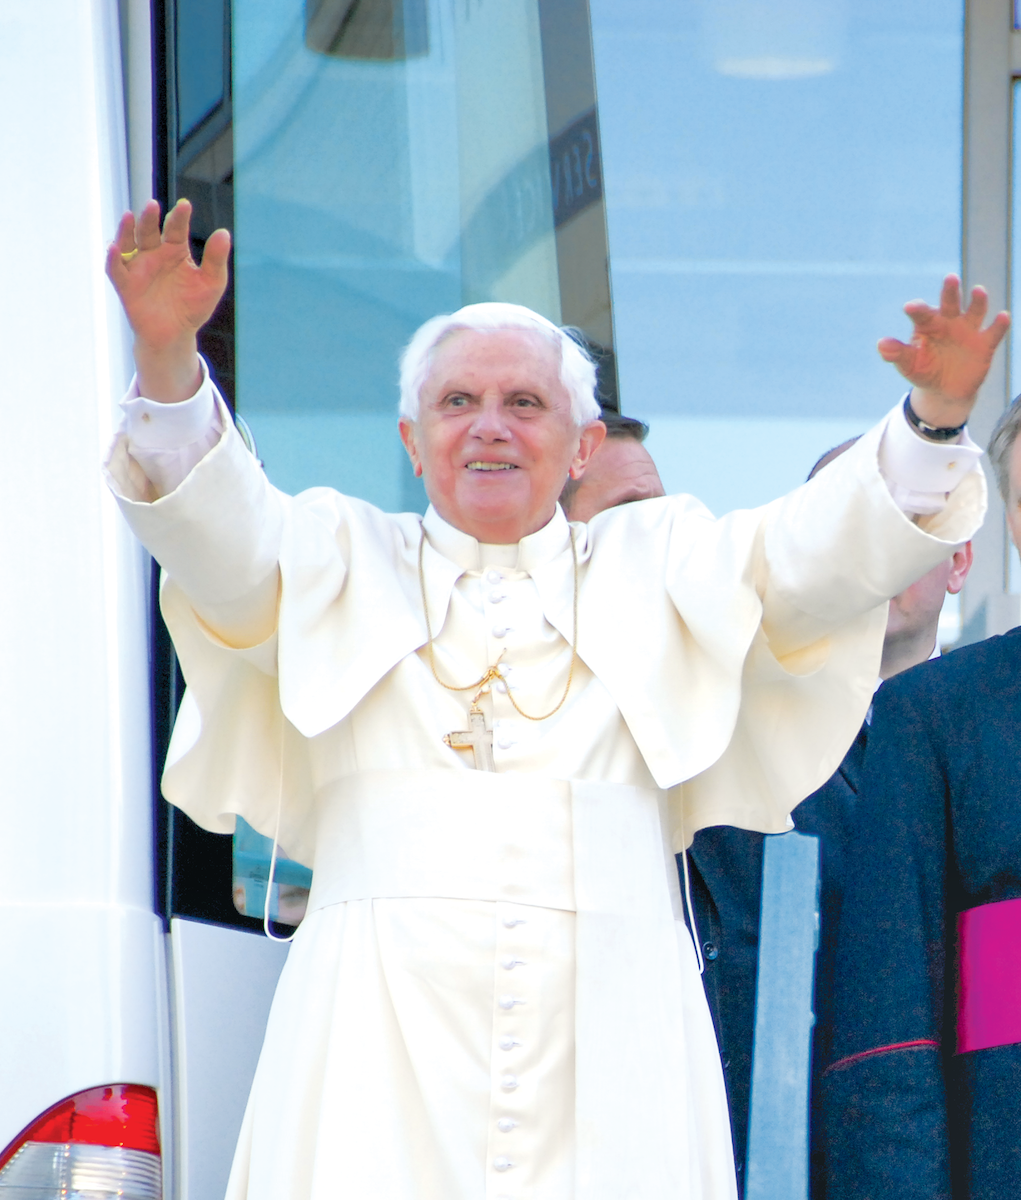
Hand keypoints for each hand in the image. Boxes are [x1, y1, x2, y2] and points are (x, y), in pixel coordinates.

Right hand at [106, 199, 230, 401]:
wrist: (176, 336)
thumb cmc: (193, 307)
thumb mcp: (211, 283)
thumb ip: (216, 259)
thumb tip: (224, 232)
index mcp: (175, 250)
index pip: (176, 228)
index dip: (179, 217)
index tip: (185, 205)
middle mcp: (154, 254)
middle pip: (149, 231)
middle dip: (149, 218)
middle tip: (153, 205)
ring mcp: (138, 268)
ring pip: (128, 243)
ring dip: (127, 230)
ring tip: (129, 216)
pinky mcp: (127, 286)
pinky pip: (116, 270)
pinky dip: (113, 259)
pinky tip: (114, 248)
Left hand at [878, 275, 1009, 429]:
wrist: (945, 389)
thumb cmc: (923, 370)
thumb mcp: (908, 364)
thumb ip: (897, 353)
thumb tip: (881, 344)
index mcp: (928, 324)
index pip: (922, 313)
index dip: (917, 309)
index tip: (910, 307)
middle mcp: (949, 321)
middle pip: (950, 302)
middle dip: (950, 291)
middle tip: (949, 278)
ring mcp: (969, 330)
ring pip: (975, 311)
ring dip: (977, 301)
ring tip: (978, 291)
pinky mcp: (985, 344)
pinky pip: (993, 332)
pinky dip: (999, 325)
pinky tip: (1002, 317)